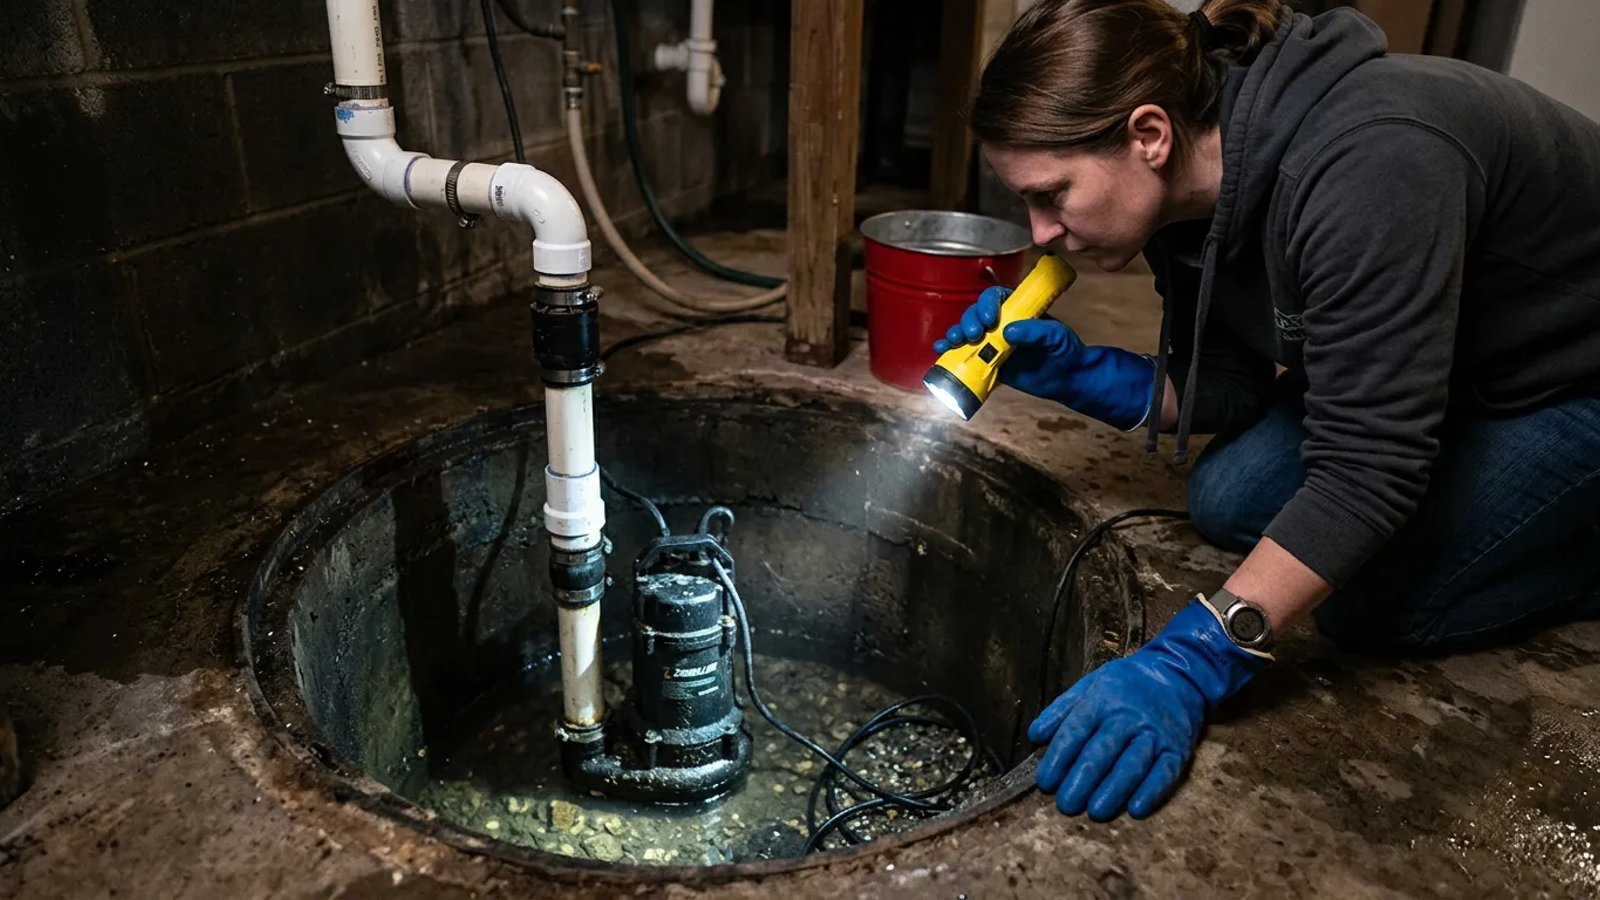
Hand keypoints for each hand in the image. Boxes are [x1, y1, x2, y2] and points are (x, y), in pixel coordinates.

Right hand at [931, 286, 1156, 430]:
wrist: (1067, 378)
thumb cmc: (1065, 351)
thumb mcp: (1056, 337)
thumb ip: (1036, 332)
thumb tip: (1009, 331)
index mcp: (1017, 309)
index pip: (996, 298)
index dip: (987, 305)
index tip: (990, 319)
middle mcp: (1001, 323)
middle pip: (976, 315)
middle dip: (969, 321)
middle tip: (973, 335)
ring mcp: (993, 343)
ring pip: (967, 334)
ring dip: (956, 335)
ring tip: (952, 342)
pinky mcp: (988, 362)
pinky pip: (966, 356)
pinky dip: (951, 354)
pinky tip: (941, 351)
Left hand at [1028, 599, 1265, 820]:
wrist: (1178, 675)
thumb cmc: (1126, 685)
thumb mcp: (1090, 685)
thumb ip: (1061, 710)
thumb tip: (1034, 736)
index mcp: (1102, 700)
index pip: (1076, 730)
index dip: (1059, 758)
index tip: (1045, 782)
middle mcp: (1128, 717)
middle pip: (1102, 751)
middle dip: (1082, 780)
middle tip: (1066, 804)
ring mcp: (1155, 734)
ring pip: (1132, 765)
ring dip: (1113, 790)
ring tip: (1095, 812)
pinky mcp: (1177, 750)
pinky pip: (1165, 773)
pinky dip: (1152, 792)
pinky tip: (1136, 809)